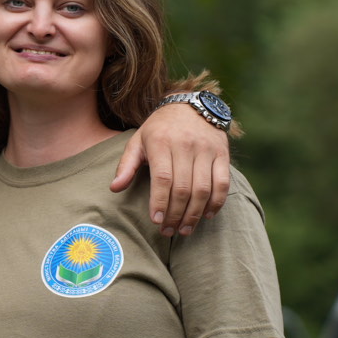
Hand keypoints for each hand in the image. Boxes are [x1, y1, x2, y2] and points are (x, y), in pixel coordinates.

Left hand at [109, 102, 229, 235]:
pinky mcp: (223, 154)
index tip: (156, 221)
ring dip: (195, 214)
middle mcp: (186, 145)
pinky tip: (207, 216)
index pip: (163, 178)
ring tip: (184, 229)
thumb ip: (126, 165)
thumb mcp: (138, 141)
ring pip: (204, 189)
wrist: (191, 106)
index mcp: (161, 143)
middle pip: (183, 188)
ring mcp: (206, 150)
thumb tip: (114, 188)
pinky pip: (223, 183)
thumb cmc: (159, 129)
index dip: (160, 202)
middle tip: (168, 232)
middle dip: (175, 214)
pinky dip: (217, 203)